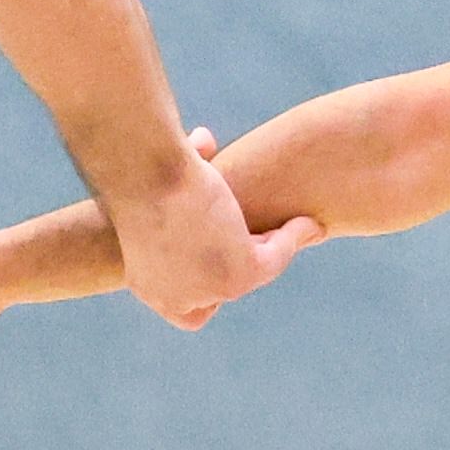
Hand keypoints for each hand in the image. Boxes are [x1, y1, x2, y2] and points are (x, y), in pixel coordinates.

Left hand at [114, 133, 325, 329]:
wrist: (145, 171)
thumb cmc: (140, 169)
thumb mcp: (158, 188)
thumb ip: (179, 187)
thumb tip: (203, 147)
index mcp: (147, 284)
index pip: (189, 302)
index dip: (210, 278)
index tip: (224, 246)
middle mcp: (174, 296)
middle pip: (224, 285)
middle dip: (245, 252)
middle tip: (262, 225)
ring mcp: (207, 290)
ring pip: (255, 271)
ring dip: (276, 245)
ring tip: (294, 222)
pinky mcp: (238, 276)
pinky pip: (276, 259)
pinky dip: (295, 237)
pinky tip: (308, 222)